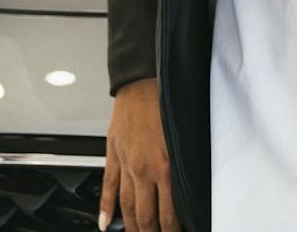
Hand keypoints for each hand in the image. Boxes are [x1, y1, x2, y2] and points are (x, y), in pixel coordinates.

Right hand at [99, 78, 179, 231]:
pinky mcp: (113, 155)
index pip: (170, 213)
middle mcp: (144, 169)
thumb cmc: (168, 102)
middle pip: (146, 216)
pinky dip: (106, 209)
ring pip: (127, 207)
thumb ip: (186, 164)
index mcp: (166, 166)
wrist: (142, 80)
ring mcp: (126, 164)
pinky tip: (106, 224)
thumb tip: (190, 189)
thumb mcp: (185, 136)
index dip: (174, 231)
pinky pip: (109, 188)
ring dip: (133, 228)